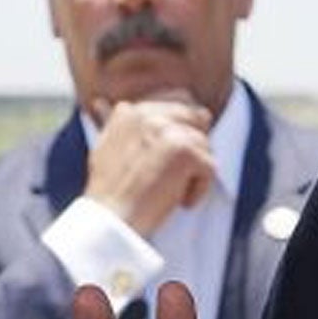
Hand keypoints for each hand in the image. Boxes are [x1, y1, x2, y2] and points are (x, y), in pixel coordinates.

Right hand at [83, 95, 216, 234]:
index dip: (185, 127)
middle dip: (193, 148)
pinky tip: (176, 200)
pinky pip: (211, 168)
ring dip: (193, 173)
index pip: (179, 99)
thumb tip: (110, 103)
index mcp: (130, 111)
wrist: (110, 220)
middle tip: (173, 175)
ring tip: (167, 190)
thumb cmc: (110, 192)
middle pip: (198, 119)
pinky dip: (199, 190)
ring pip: (205, 146)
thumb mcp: (106, 146)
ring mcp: (168, 130)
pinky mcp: (186, 151)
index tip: (176, 154)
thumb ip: (121, 124)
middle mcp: (148, 114)